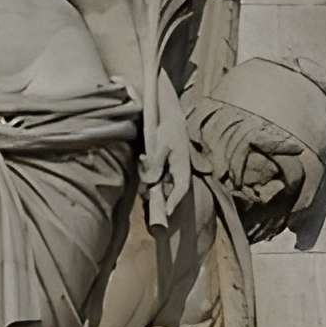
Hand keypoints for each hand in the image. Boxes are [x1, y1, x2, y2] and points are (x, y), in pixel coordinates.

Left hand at [141, 83, 193, 230]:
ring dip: (150, 178)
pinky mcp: (164, 161)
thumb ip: (156, 164)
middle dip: (157, 193)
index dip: (173, 203)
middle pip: (169, 188)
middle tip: (146, 195)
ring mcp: (172, 165)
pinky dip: (148, 169)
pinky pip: (156, 171)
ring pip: (161, 180)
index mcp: (182, 166)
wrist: (167, 112)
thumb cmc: (167, 127)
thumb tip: (151, 183)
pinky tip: (143, 158)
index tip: (165, 213)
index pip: (181, 190)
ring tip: (143, 163)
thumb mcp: (160, 145)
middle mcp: (178, 168)